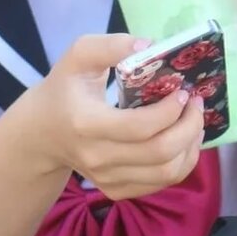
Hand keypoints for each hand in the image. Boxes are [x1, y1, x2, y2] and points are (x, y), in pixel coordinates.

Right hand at [25, 33, 204, 199]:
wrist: (41, 133)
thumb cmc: (64, 89)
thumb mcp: (78, 56)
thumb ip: (112, 46)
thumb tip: (151, 46)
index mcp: (87, 123)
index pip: (140, 127)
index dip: (171, 110)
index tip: (182, 91)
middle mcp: (97, 157)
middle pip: (160, 152)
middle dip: (189, 126)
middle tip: (195, 104)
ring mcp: (107, 178)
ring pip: (167, 173)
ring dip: (190, 146)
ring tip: (193, 122)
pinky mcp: (116, 189)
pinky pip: (161, 183)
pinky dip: (181, 163)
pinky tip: (182, 141)